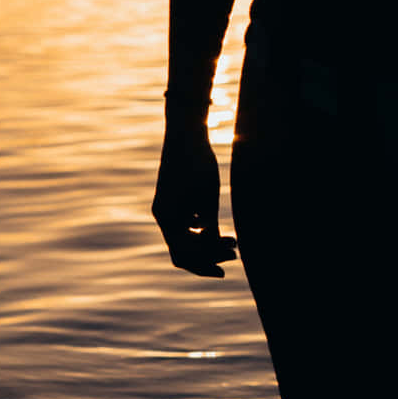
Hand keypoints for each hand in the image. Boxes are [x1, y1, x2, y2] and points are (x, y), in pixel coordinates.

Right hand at [152, 123, 236, 277]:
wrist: (186, 133)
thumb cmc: (199, 164)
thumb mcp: (209, 199)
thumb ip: (211, 228)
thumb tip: (218, 253)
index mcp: (167, 218)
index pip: (184, 255)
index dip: (206, 264)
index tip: (228, 265)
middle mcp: (162, 216)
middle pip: (182, 250)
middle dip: (208, 255)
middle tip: (235, 254)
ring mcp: (165, 209)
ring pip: (184, 238)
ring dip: (206, 244)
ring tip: (233, 241)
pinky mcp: (171, 201)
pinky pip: (183, 225)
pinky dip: (199, 231)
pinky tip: (215, 225)